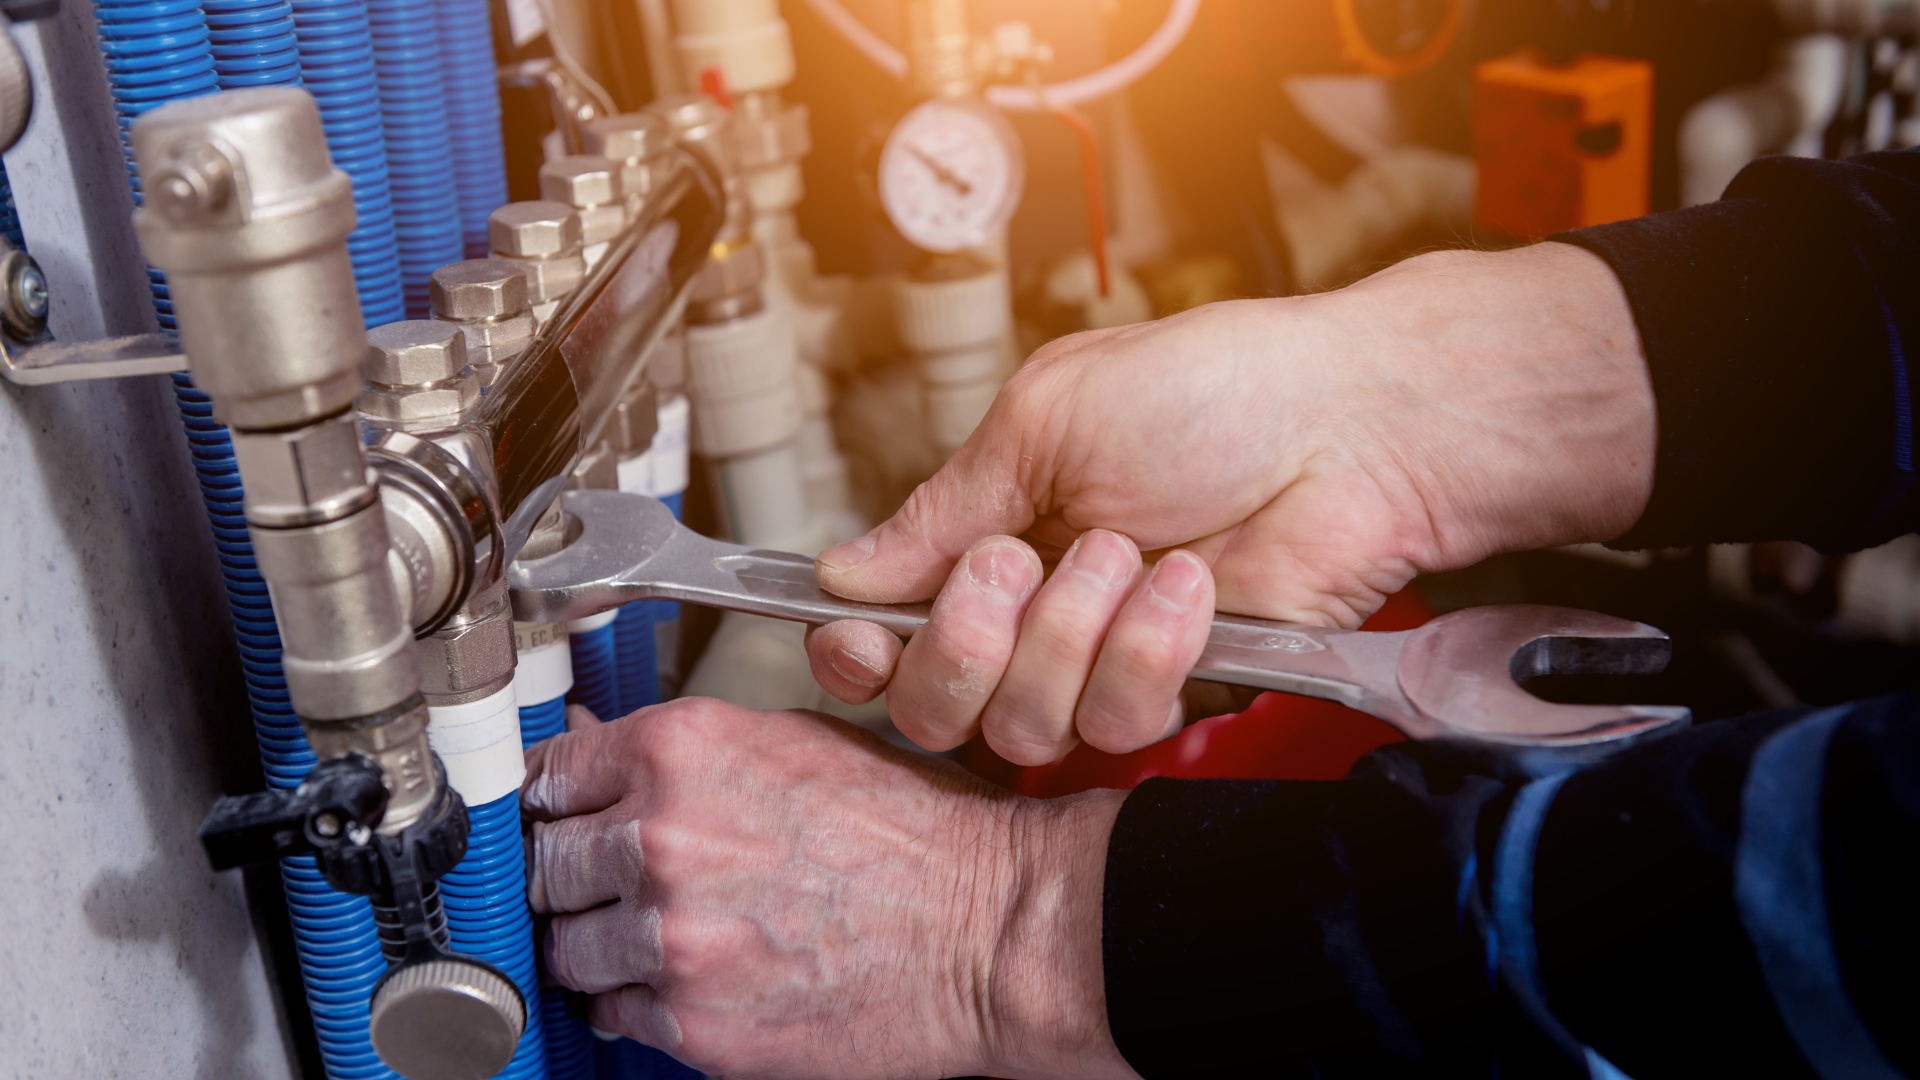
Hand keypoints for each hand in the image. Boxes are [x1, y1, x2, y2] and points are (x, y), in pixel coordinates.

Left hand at [523, 701, 1134, 1079]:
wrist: (993, 927)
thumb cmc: (920, 834)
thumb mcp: (797, 743)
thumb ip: (688, 754)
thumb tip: (603, 760)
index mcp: (682, 750)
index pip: (546, 774)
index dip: (556, 800)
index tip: (560, 818)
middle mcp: (662, 837)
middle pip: (543, 864)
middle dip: (577, 875)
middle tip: (624, 881)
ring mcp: (671, 938)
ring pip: (567, 947)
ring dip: (602, 943)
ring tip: (671, 933)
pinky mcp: (694, 1023)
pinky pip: (615, 1013)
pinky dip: (642, 1001)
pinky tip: (699, 976)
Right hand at [807, 242, 1654, 764]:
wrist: (1348, 426)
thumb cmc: (1209, 391)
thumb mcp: (1044, 421)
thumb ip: (941, 510)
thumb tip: (844, 571)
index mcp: (984, 536)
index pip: (881, 633)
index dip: (855, 653)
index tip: (859, 638)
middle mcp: (1030, 615)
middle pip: (934, 707)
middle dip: (964, 642)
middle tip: (1018, 561)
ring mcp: (1099, 663)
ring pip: (1022, 726)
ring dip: (1069, 633)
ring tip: (1130, 552)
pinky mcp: (1175, 696)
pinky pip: (1117, 722)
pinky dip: (1149, 649)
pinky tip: (1189, 585)